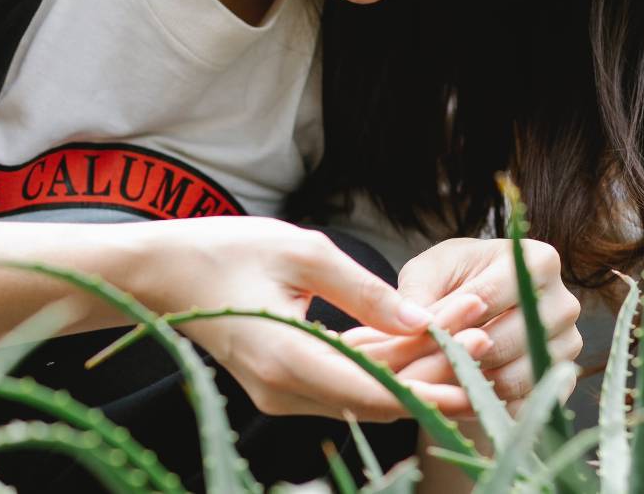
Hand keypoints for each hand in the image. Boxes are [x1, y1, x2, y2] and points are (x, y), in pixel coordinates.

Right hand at [136, 217, 491, 421]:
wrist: (159, 271)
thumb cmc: (222, 250)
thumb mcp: (300, 252)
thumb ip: (363, 290)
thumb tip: (421, 318)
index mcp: (288, 360)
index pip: (378, 392)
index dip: (433, 387)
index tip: (478, 371)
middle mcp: (286, 388)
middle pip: (378, 394)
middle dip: (434, 366)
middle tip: (483, 332)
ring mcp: (281, 388)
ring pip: (363, 386)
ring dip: (412, 361)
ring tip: (464, 327)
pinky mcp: (280, 377)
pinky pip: (341, 374)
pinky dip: (380, 358)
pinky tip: (419, 335)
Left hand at [337, 238, 582, 415]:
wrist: (479, 304)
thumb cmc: (452, 279)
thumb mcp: (428, 274)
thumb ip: (418, 295)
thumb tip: (417, 324)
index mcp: (538, 260)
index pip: (487, 297)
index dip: (447, 319)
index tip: (416, 334)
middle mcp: (565, 302)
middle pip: (505, 340)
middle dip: (458, 355)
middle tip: (421, 366)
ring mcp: (569, 343)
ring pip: (516, 376)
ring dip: (471, 384)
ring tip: (436, 382)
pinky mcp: (564, 379)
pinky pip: (525, 403)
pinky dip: (490, 404)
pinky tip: (459, 397)